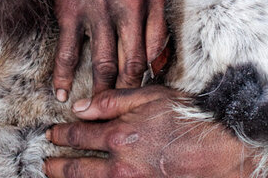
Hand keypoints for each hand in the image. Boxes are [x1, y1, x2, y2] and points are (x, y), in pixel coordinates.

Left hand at [44, 86, 259, 177]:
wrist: (222, 152)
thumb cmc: (189, 120)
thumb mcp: (151, 97)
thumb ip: (113, 100)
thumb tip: (80, 106)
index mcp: (120, 136)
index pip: (79, 136)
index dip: (61, 135)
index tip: (51, 134)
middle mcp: (121, 166)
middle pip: (78, 169)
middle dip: (57, 165)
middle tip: (45, 162)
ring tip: (57, 176)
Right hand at [48, 0, 166, 100]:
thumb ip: (159, 12)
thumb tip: (160, 56)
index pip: (156, 48)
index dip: (151, 74)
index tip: (145, 89)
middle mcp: (127, 5)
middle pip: (132, 61)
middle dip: (129, 90)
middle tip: (124, 110)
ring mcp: (98, 10)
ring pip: (104, 62)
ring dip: (101, 90)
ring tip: (97, 110)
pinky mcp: (70, 11)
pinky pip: (69, 50)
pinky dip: (64, 75)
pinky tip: (62, 91)